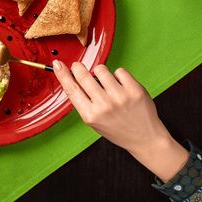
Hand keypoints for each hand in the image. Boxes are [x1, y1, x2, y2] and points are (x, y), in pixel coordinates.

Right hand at [52, 61, 188, 181]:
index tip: (57, 63)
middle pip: (83, 75)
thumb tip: (72, 77)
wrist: (144, 137)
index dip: (62, 74)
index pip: (71, 89)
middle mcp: (104, 106)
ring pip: (101, 69)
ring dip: (101, 73)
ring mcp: (120, 97)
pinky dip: (119, 76)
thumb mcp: (93, 121)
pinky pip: (119, 71)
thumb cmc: (117, 128)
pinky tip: (121, 87)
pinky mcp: (135, 90)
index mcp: (90, 115)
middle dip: (79, 67)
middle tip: (79, 66)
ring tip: (107, 84)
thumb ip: (83, 101)